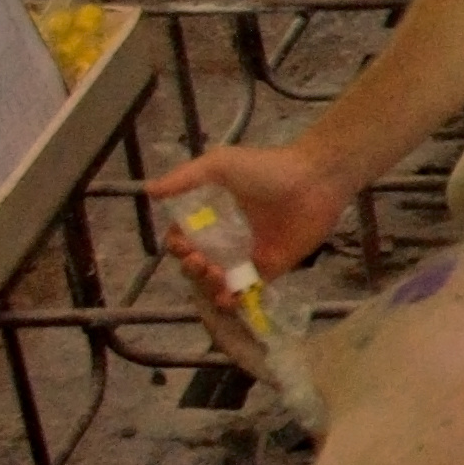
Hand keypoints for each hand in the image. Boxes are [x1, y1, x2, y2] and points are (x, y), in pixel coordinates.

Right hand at [147, 141, 358, 280]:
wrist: (314, 180)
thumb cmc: (267, 168)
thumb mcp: (220, 165)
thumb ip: (185, 178)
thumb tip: (148, 190)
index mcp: (212, 215)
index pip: (184, 239)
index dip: (178, 246)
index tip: (183, 245)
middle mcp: (226, 238)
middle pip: (197, 263)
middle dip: (191, 268)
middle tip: (201, 261)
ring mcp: (248, 255)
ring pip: (218, 281)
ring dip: (208, 286)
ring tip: (214, 275)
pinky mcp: (270, 268)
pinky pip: (247, 291)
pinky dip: (234, 299)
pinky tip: (229, 298)